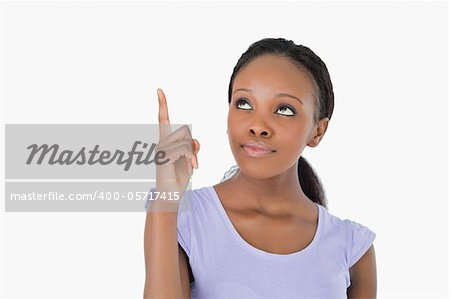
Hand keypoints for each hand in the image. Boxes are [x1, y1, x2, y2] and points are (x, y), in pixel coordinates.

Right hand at [152, 88, 199, 210]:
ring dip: (193, 155)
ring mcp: (162, 150)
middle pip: (184, 132)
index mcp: (165, 143)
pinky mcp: (165, 157)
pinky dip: (191, 159)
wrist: (169, 195)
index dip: (162, 106)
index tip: (159, 91)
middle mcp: (161, 144)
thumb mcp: (188, 160)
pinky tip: (190, 168)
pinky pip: (184, 149)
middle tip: (195, 163)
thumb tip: (195, 141)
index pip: (163, 121)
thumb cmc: (177, 178)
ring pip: (186, 141)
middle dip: (193, 147)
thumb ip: (191, 147)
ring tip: (193, 167)